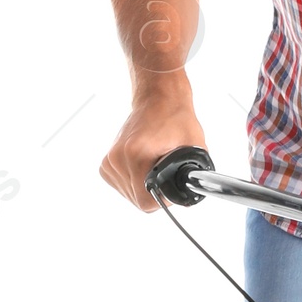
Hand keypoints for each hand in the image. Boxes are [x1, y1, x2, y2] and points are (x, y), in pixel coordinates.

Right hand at [99, 85, 206, 210]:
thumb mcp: (194, 147)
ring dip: (144, 187)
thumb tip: (188, 199)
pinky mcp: (107, 162)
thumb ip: (192, 176)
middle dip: (155, 193)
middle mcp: (119, 157)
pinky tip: (143, 166)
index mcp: (137, 153)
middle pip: (138, 200)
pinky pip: (121, 186)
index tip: (171, 185)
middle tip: (165, 170)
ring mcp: (110, 160)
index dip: (163, 199)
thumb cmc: (176, 119)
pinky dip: (135, 182)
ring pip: (130, 195)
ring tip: (154, 164)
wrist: (158, 99)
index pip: (145, 201)